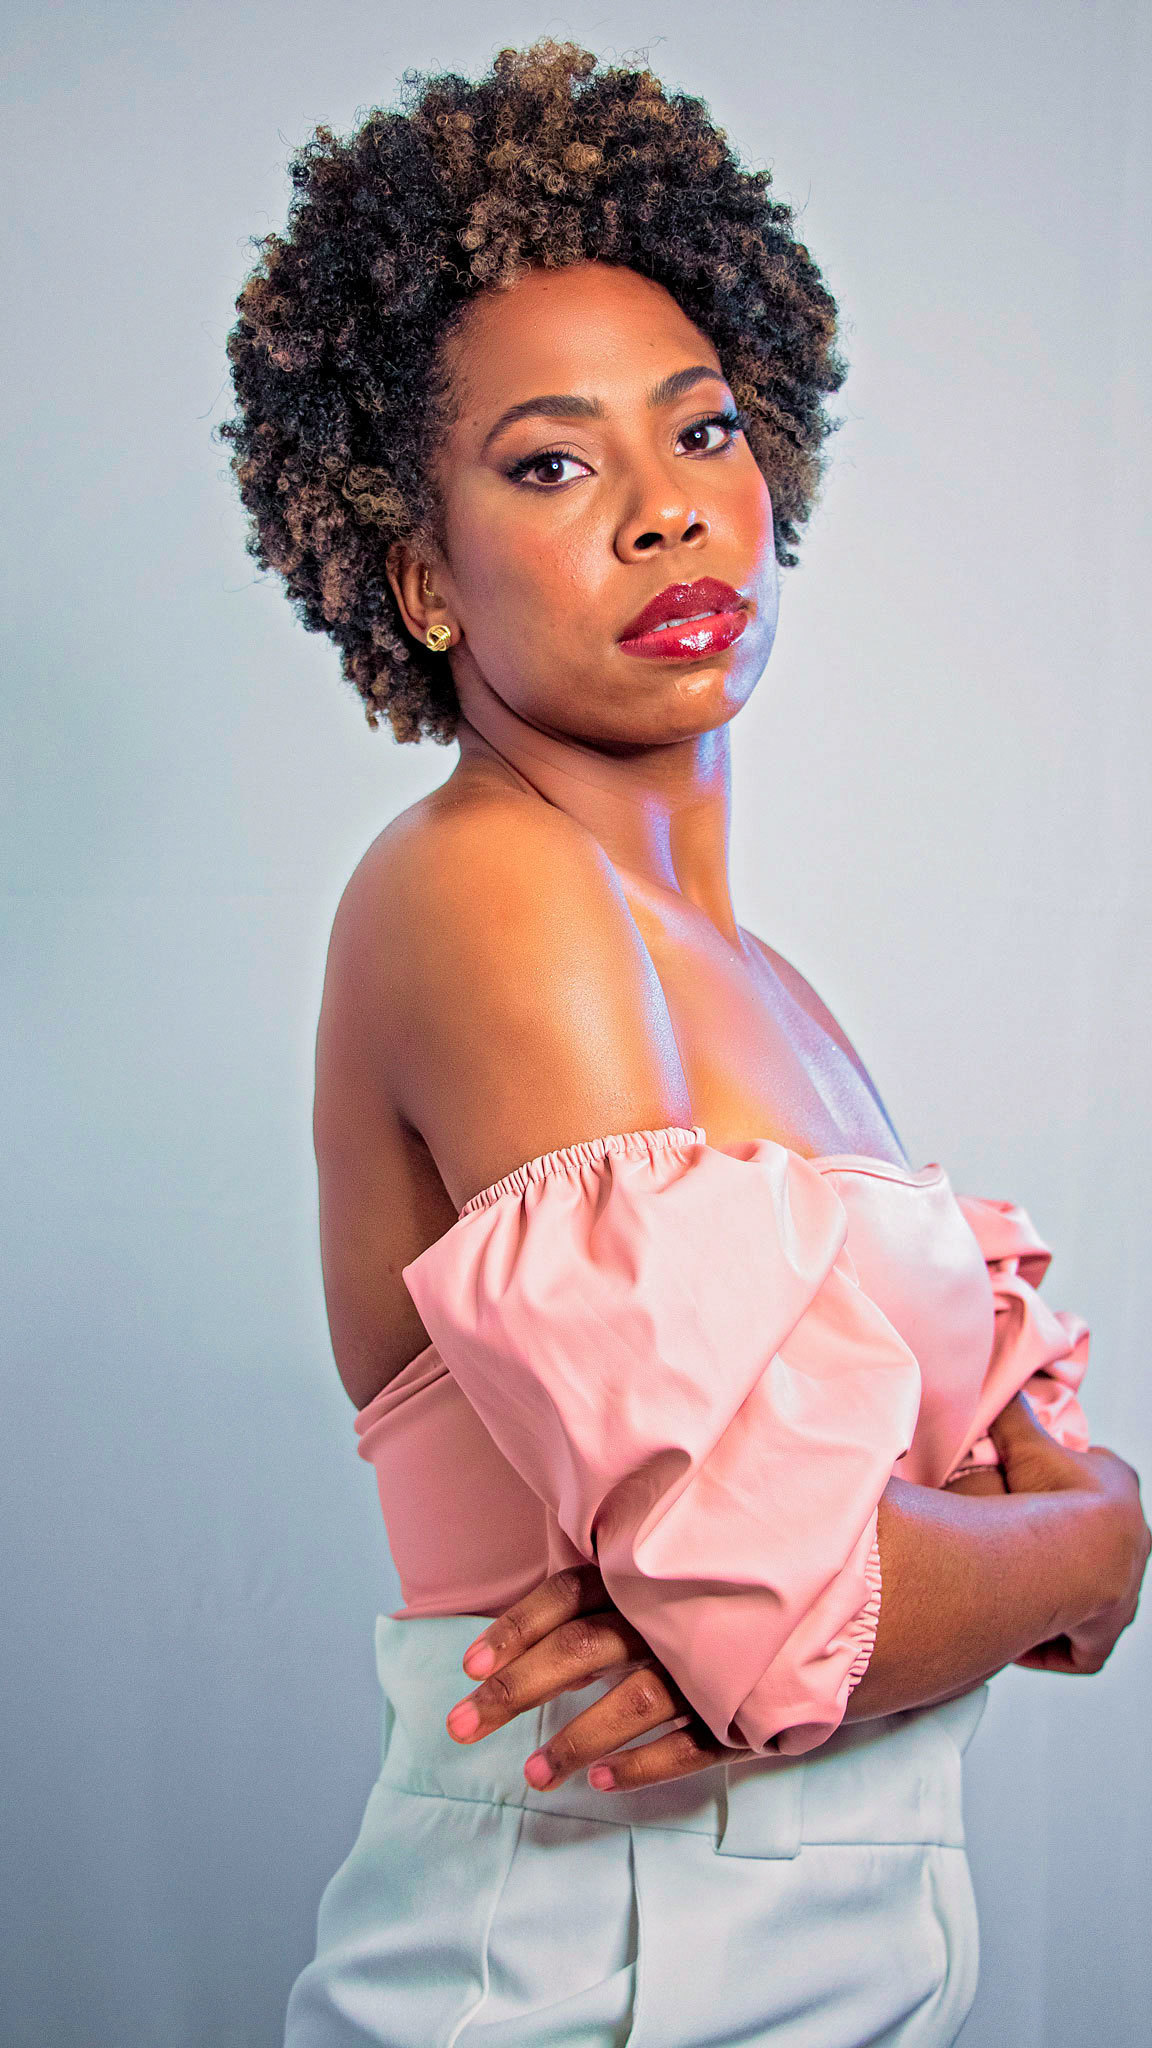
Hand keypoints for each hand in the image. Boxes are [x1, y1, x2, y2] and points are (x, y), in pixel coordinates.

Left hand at [445, 1563, 749, 1792]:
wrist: (811, 1621)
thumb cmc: (702, 1609)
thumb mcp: (650, 1588)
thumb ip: (594, 1604)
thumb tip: (512, 1649)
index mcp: (638, 1580)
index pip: (565, 1596)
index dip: (515, 1628)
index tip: (468, 1668)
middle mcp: (665, 1616)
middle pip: (581, 1648)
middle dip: (516, 1689)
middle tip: (460, 1729)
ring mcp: (704, 1664)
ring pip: (632, 1701)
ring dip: (577, 1740)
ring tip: (532, 1777)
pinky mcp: (739, 1711)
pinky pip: (691, 1743)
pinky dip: (645, 1765)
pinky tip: (602, 1785)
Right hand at [988, 1394, 1149, 1671]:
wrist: (1081, 1550)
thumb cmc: (1058, 1496)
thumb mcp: (1028, 1443)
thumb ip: (1013, 1414)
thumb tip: (999, 1380)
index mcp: (1120, 1487)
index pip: (1098, 1483)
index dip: (1063, 1489)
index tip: (1034, 1494)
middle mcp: (1133, 1543)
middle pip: (1094, 1543)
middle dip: (1061, 1546)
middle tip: (1022, 1549)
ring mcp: (1123, 1593)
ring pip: (1089, 1596)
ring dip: (1059, 1597)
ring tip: (1023, 1595)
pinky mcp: (1103, 1636)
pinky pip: (1078, 1649)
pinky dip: (1054, 1645)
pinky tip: (1027, 1640)